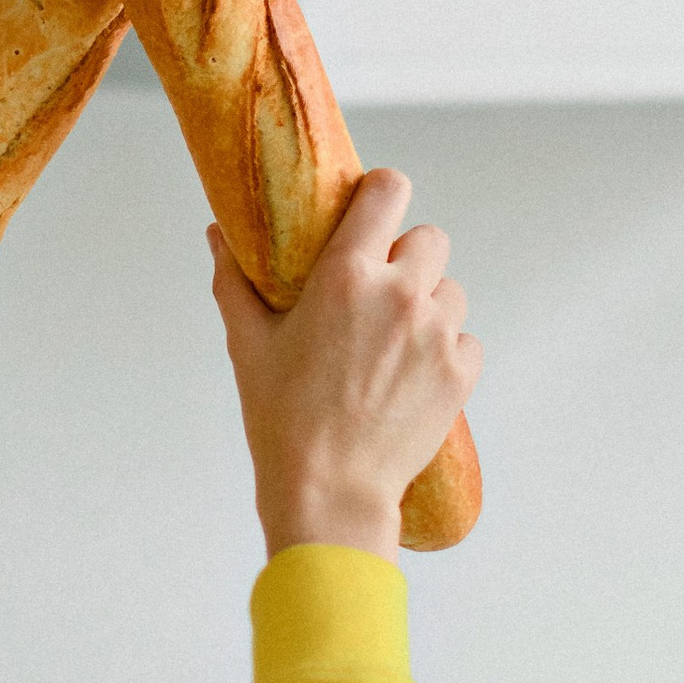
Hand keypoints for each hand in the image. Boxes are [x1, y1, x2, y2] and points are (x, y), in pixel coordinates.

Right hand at [209, 169, 481, 564]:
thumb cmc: (282, 419)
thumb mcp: (248, 344)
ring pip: (451, 290)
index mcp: (346, 276)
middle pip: (430, 237)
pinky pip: (466, 338)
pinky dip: (447, 350)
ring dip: (429, 304)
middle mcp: (400, 295)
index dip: (384, 192)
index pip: (389, 191)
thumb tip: (217, 233)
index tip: (373, 211)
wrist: (330, 492)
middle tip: (379, 291)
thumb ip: (235, 279)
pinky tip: (412, 374)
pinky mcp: (460, 372)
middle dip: (407, 257)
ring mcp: (436, 333)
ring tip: (395, 340)